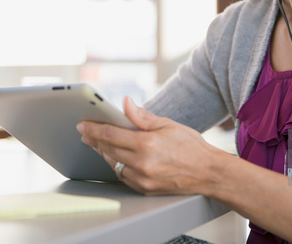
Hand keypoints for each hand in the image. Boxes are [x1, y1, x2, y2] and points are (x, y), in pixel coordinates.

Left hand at [77, 97, 223, 195]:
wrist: (208, 173)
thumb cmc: (190, 146)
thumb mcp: (168, 124)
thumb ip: (142, 116)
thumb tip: (126, 102)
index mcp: (146, 144)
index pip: (111, 135)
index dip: (94, 129)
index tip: (83, 124)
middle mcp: (142, 164)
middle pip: (108, 150)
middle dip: (94, 140)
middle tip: (85, 132)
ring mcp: (142, 179)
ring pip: (113, 164)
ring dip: (104, 153)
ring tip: (98, 143)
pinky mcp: (145, 189)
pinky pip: (123, 176)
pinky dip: (116, 165)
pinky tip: (115, 157)